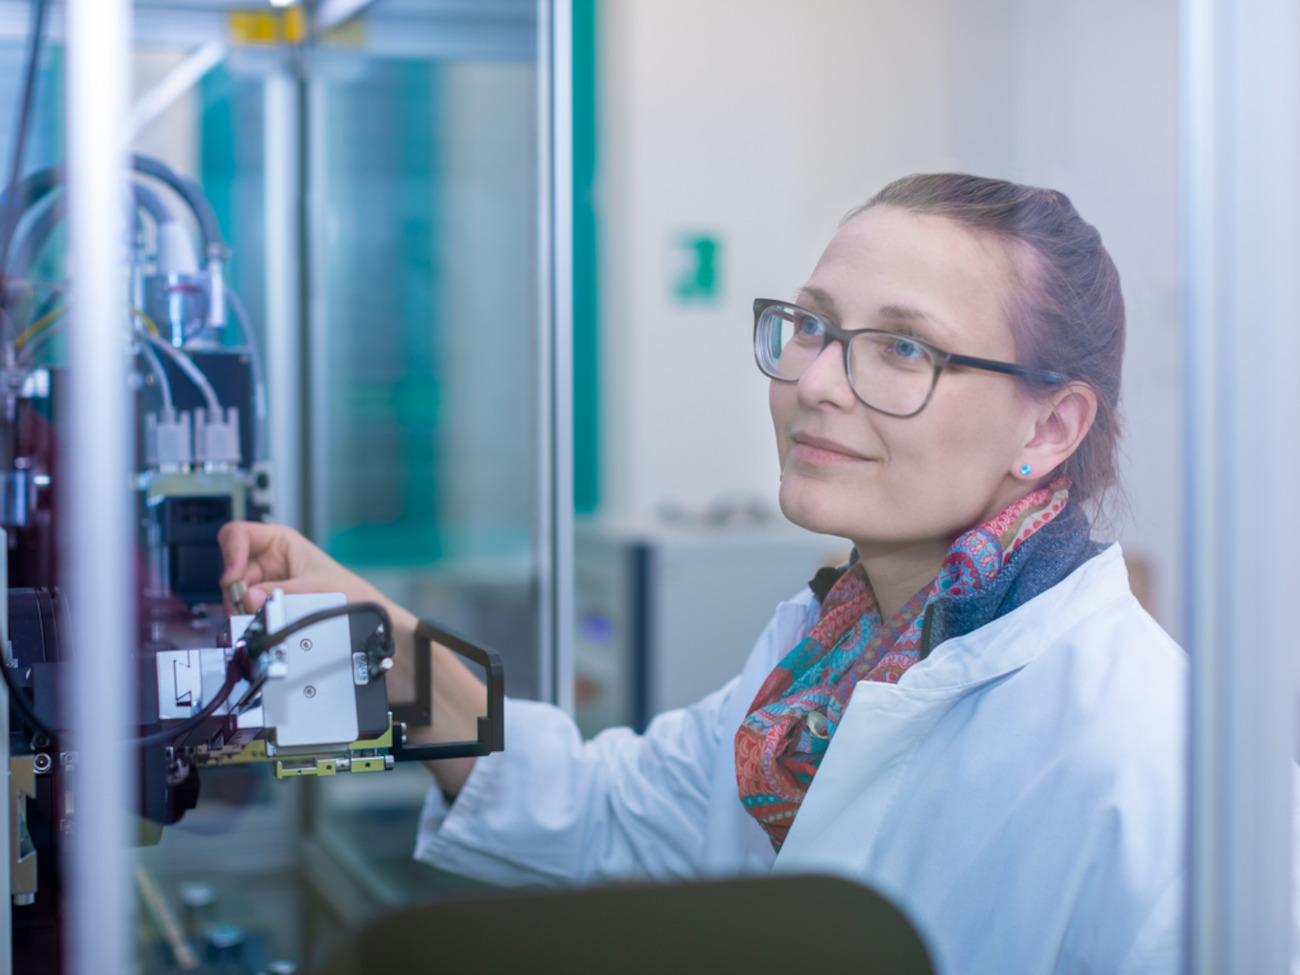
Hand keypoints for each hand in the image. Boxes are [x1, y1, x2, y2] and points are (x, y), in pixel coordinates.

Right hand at [217, 521, 382, 611]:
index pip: (238, 534)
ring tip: (255, 615)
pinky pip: (244, 606)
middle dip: (236, 589)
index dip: (231, 553)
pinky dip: (246, 615)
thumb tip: (250, 598)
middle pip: (232, 567)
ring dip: (239, 605)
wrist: (361, 616)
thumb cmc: (346, 591)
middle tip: (247, 605)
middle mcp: (268, 558)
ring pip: (234, 590)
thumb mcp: (313, 588)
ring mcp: (264, 580)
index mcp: (280, 541)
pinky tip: (257, 620)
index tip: (234, 577)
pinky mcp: (265, 600)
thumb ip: (280, 593)